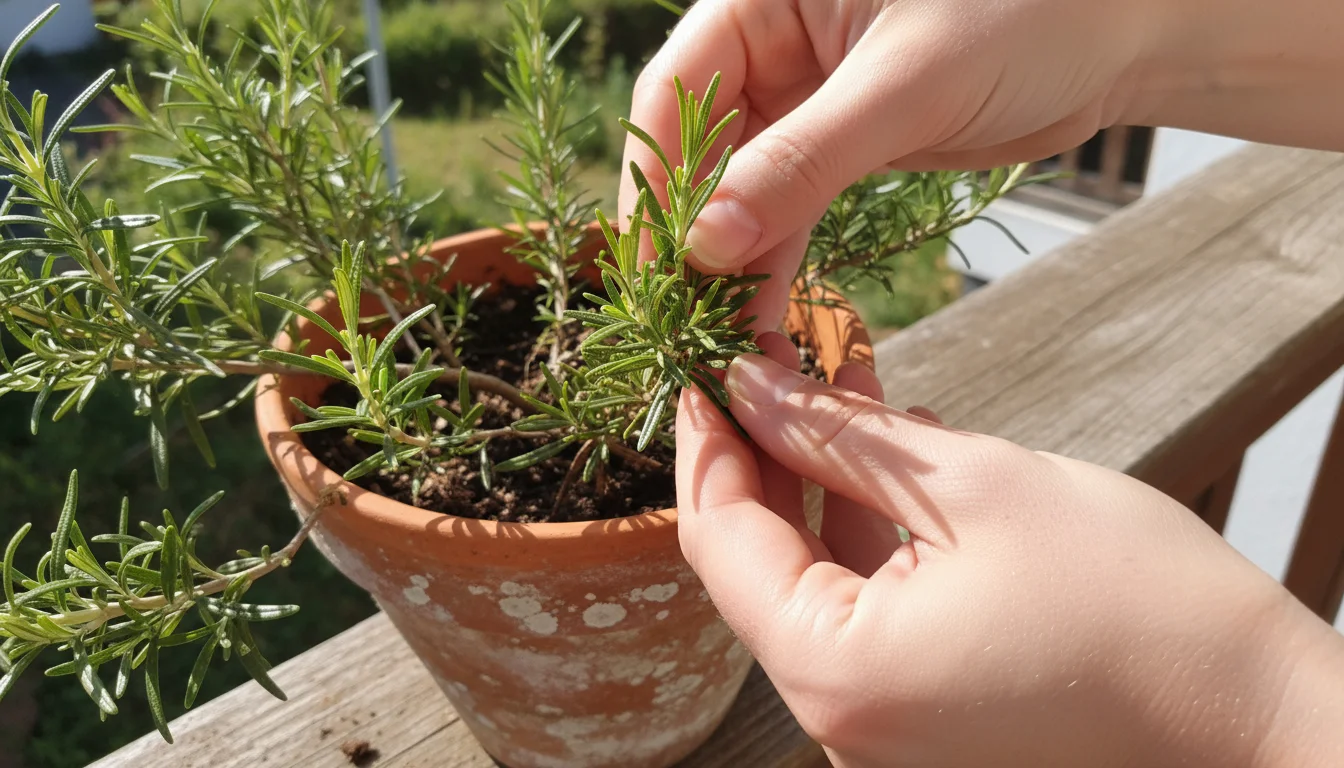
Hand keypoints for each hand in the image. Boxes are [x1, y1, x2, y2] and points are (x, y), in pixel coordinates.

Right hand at [621, 0, 1343, 329]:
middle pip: (699, 145)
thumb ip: (802, 161)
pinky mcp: (843, 141)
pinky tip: (763, 312)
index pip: (675, 89)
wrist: (1122, 31)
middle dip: (693, 229)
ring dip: (734, 256)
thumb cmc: (1025, 14)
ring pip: (742, 184)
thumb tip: (707, 244)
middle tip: (685, 314)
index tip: (657, 262)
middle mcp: (774, 42)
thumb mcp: (905, 84)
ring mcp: (805, 95)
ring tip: (725, 332)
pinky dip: (777, 255)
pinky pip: (789, 202)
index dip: (658, 178)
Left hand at [676, 336, 1343, 766]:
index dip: (708, 439)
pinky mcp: (925, 716)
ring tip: (849, 379)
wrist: (1253, 709)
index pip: (720, 540)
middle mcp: (840, 718)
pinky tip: (903, 452)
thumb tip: (752, 383)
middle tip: (780, 354)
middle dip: (770, 450)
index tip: (703, 361)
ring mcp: (883, 725)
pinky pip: (869, 611)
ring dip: (828, 480)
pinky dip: (875, 534)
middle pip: (761, 562)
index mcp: (833, 672)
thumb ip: (839, 436)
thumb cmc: (1133, 599)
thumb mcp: (969, 485)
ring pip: (819, 578)